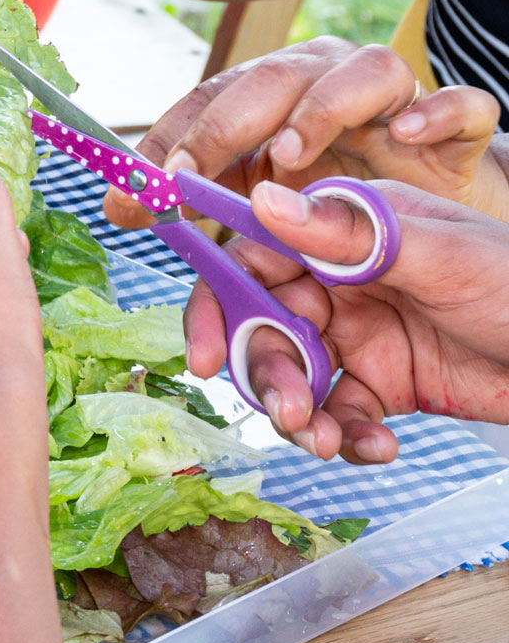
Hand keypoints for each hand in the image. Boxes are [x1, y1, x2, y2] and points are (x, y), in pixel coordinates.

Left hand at [107, 38, 504, 230]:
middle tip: (188, 173)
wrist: (454, 250)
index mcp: (270, 117)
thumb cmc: (352, 236)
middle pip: (273, 83)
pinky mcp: (458, 136)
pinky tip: (410, 135)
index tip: (140, 187)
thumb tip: (119, 209)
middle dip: (224, 126)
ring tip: (290, 150)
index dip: (172, 141)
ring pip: (365, 74)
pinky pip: (462, 109)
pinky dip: (439, 114)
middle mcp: (327, 99)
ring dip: (322, 108)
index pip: (209, 109)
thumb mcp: (271, 237)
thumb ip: (207, 226)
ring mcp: (395, 112)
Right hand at [193, 178, 508, 463]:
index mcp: (348, 232)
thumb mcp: (438, 255)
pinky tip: (377, 446)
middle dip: (265, 374)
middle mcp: (342, 281)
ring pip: (292, 376)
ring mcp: (360, 334)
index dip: (218, 304)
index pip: (255, 258)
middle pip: (262, 325)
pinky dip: (348, 436)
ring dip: (299, 414)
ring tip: (328, 441)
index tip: (205, 354)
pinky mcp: (384, 384)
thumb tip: (260, 197)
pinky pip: (339, 414)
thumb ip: (347, 232)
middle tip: (289, 412)